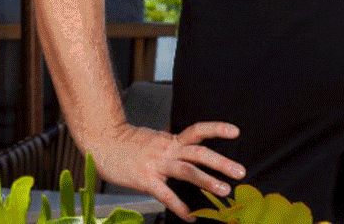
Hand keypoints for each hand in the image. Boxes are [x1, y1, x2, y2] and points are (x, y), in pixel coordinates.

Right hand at [84, 121, 244, 220]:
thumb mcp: (156, 140)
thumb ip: (173, 147)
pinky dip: (180, 206)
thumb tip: (190, 156)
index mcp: (171, 140)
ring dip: (208, 181)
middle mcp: (167, 150)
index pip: (198, 130)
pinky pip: (166, 195)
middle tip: (240, 172)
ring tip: (224, 190)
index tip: (236, 132)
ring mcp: (157, 165)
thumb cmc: (129, 144)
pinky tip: (191, 216)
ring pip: (187, 171)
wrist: (103, 142)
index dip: (217, 129)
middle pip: (199, 153)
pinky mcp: (145, 180)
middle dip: (222, 162)